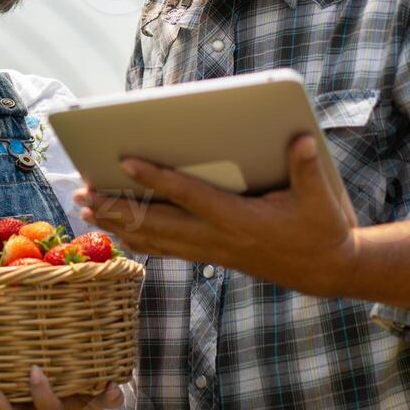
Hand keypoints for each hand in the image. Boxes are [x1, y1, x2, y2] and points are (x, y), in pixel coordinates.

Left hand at [77, 134, 361, 298]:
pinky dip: (138, 240)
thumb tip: (300, 138)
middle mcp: (217, 238)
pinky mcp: (212, 256)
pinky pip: (166, 249)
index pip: (188, 195)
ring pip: (155, 239)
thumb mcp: (320, 200)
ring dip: (119, 223)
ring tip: (87, 210)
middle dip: (117, 207)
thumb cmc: (322, 229)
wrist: (327, 271)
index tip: (125, 161)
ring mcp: (212, 250)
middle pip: (157, 222)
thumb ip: (306, 169)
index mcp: (238, 219)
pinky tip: (118, 232)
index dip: (156, 178)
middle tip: (82, 193)